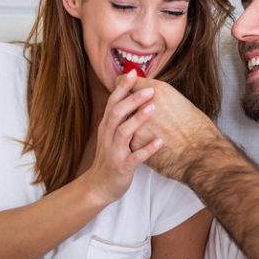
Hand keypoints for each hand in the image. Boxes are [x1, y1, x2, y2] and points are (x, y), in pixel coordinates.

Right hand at [82, 71, 162, 203]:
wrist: (99, 186)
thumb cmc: (110, 156)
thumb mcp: (111, 134)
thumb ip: (120, 118)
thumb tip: (131, 96)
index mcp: (106, 126)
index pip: (112, 102)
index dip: (121, 87)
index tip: (132, 72)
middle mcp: (108, 136)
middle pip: (117, 113)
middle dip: (132, 100)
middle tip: (150, 89)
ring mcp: (114, 151)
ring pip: (124, 132)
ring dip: (138, 119)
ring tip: (153, 108)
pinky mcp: (122, 167)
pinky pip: (135, 157)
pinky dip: (147, 149)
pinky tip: (160, 142)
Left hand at [128, 78, 225, 181]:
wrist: (200, 154)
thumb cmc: (197, 128)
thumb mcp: (179, 101)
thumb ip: (158, 95)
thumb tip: (147, 93)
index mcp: (157, 90)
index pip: (126, 82)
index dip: (124, 86)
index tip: (123, 90)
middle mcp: (144, 104)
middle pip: (121, 101)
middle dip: (124, 105)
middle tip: (127, 110)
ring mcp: (137, 125)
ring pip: (123, 122)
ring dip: (128, 125)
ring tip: (141, 130)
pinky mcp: (135, 144)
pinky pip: (129, 140)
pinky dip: (135, 142)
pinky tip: (146, 145)